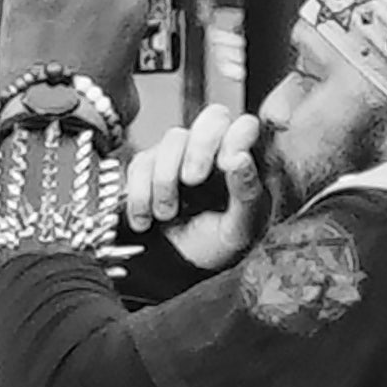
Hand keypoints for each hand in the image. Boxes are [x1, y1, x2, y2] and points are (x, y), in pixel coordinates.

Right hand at [130, 109, 279, 271]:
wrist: (173, 269)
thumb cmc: (215, 247)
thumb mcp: (239, 229)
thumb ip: (246, 193)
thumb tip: (240, 159)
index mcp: (242, 162)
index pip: (245, 126)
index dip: (237, 136)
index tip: (227, 163)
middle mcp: (214, 151)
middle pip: (212, 117)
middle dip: (200, 148)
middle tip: (193, 180)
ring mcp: (180, 155)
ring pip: (172, 139)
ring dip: (166, 180)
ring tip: (167, 214)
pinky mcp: (147, 167)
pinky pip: (140, 164)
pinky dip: (139, 194)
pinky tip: (146, 219)